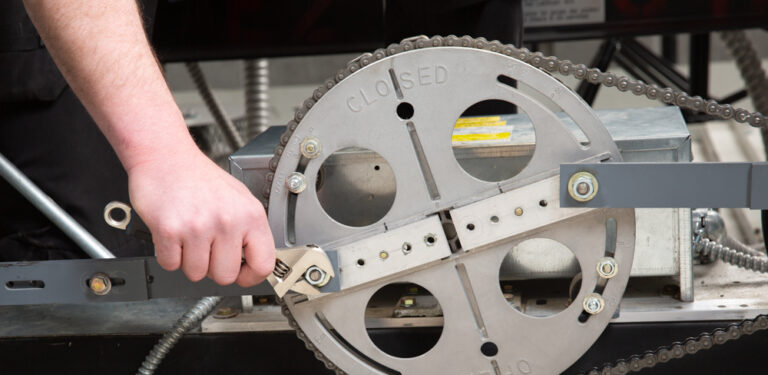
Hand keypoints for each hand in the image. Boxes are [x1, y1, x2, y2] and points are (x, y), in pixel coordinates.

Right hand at [127, 149, 274, 286]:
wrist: (165, 156)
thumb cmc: (199, 177)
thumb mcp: (239, 198)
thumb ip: (249, 230)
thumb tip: (256, 260)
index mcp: (250, 215)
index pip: (264, 264)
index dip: (251, 277)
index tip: (242, 275)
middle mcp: (228, 221)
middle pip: (226, 276)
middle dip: (213, 268)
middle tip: (206, 249)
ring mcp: (199, 226)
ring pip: (196, 273)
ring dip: (189, 260)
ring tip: (189, 237)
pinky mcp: (171, 230)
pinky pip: (171, 264)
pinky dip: (169, 254)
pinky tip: (173, 235)